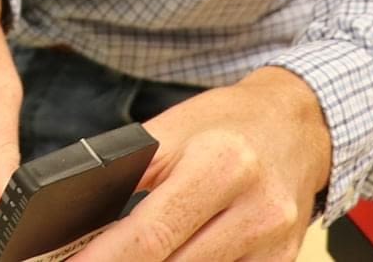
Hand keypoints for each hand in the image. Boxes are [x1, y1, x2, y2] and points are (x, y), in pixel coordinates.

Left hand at [71, 68, 330, 261]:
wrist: (296, 127)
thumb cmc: (228, 124)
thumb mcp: (172, 129)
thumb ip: (127, 170)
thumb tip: (76, 212)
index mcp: (220, 166)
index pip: (151, 233)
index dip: (104, 259)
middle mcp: (255, 210)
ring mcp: (273, 244)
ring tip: (128, 258)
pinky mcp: (283, 261)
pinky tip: (173, 258)